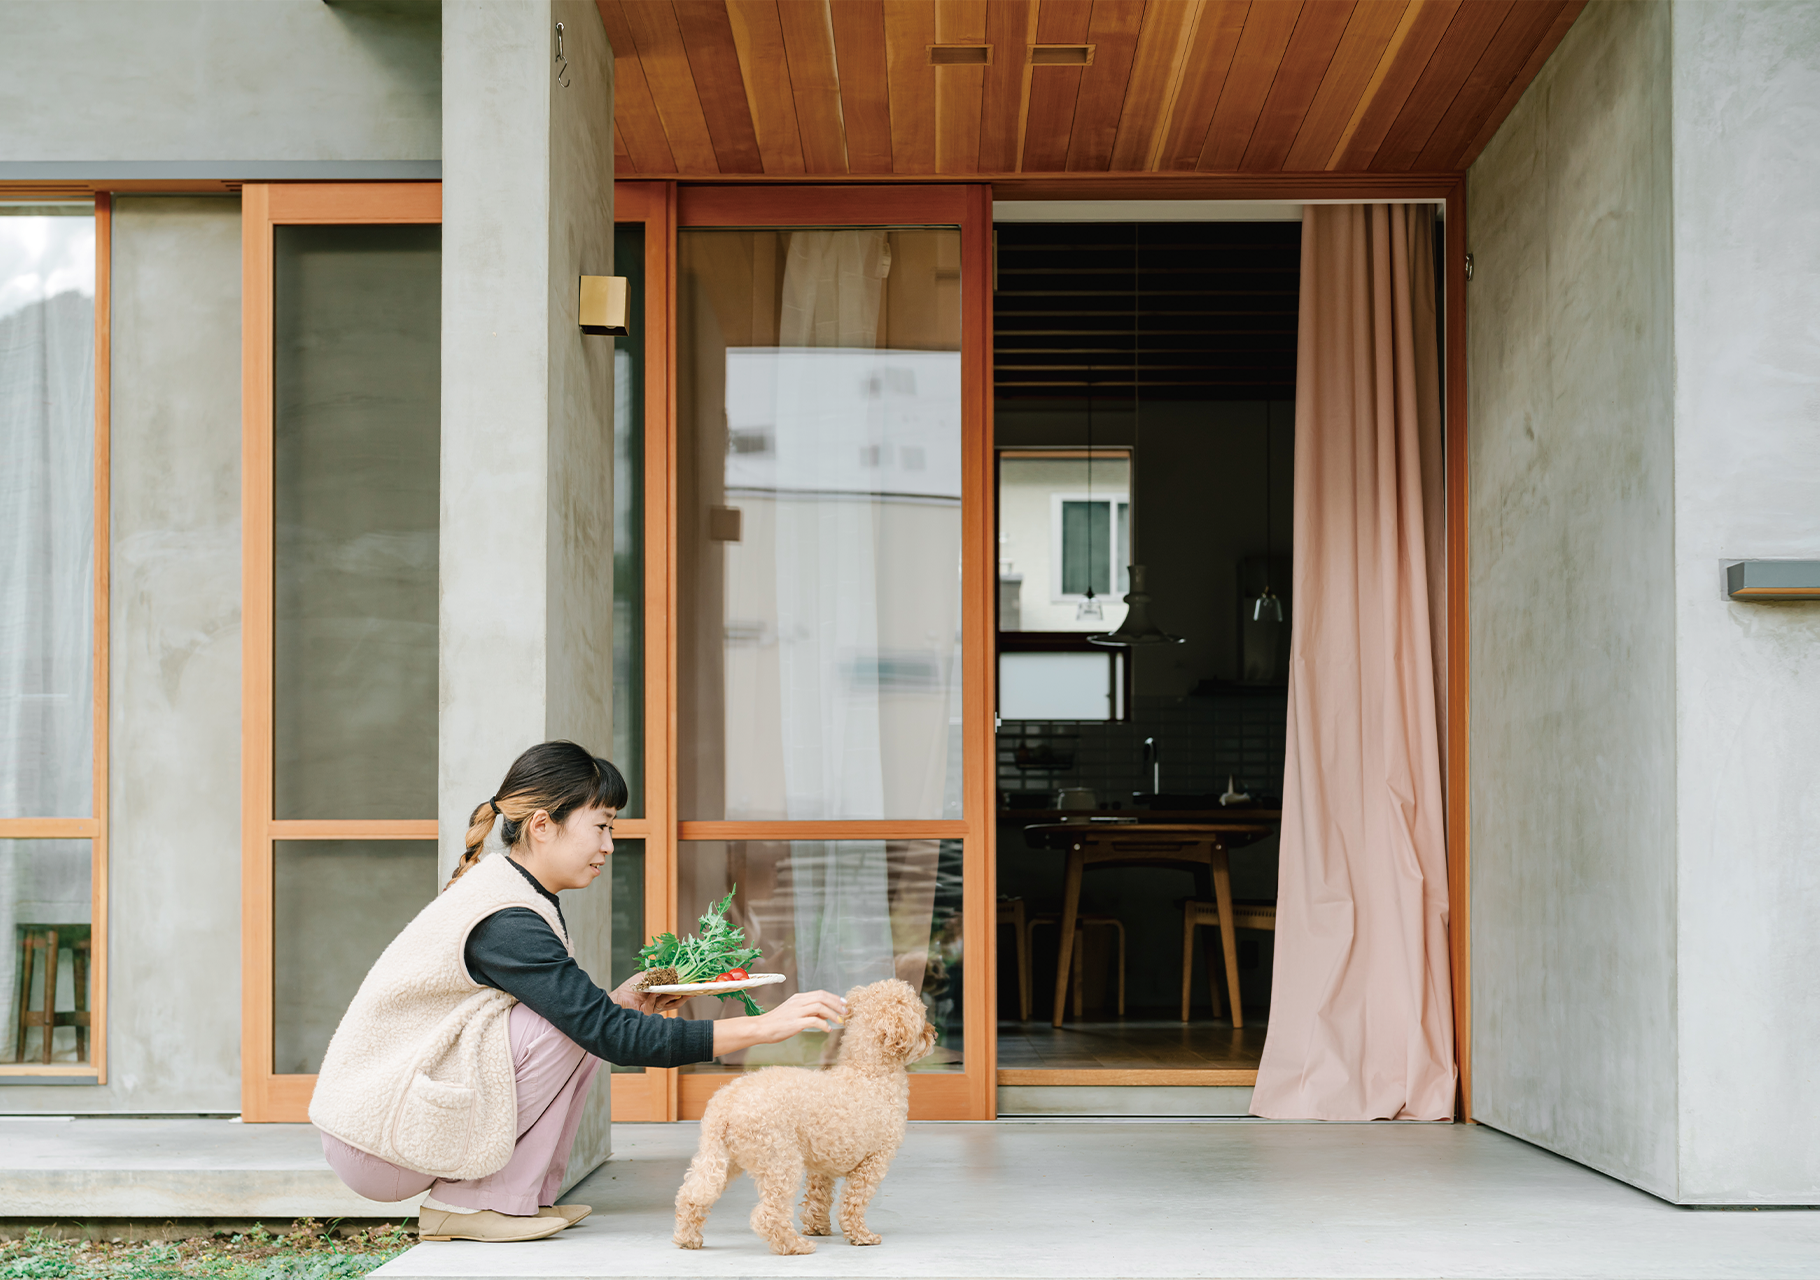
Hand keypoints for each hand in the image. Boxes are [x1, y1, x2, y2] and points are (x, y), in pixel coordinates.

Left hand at [609, 973, 689, 1014]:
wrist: (619, 996)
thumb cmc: (632, 986)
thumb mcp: (647, 976)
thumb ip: (659, 975)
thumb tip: (673, 972)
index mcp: (661, 994)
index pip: (675, 992)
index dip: (683, 989)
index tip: (692, 985)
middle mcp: (660, 1002)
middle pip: (675, 1001)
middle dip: (684, 996)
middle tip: (691, 991)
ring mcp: (655, 1008)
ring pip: (667, 1004)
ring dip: (672, 996)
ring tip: (677, 991)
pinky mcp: (647, 1011)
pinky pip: (653, 1004)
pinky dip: (654, 997)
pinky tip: (654, 992)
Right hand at [711, 989, 847, 1055]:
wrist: (761, 1028)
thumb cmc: (778, 1022)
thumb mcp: (794, 1013)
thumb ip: (809, 1011)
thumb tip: (826, 1014)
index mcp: (799, 998)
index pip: (820, 993)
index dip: (834, 998)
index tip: (844, 1004)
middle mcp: (798, 1002)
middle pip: (822, 997)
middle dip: (836, 1004)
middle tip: (846, 1012)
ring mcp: (796, 1012)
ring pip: (820, 1007)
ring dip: (833, 1014)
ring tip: (840, 1021)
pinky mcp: (794, 1023)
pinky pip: (814, 1021)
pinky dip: (824, 1025)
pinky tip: (828, 1030)